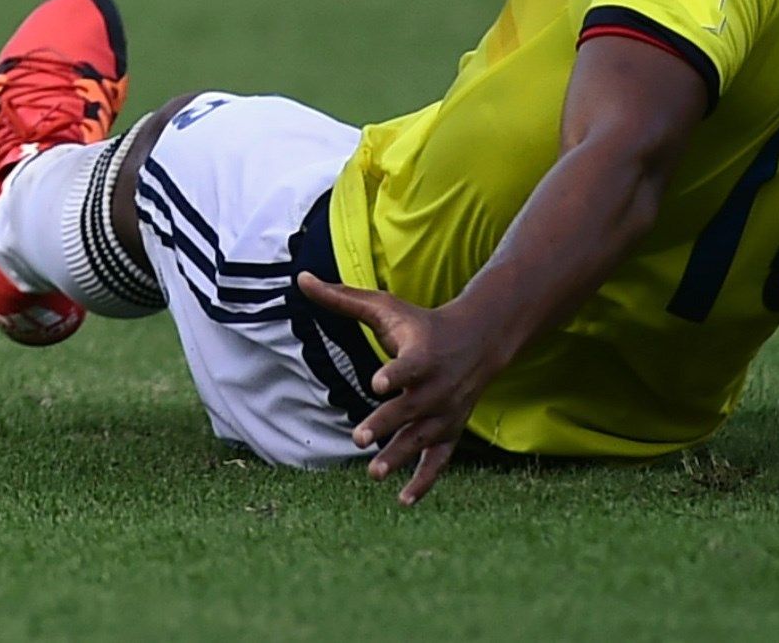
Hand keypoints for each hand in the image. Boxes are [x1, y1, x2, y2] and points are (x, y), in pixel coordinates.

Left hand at [296, 275, 500, 504]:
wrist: (478, 340)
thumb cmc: (422, 323)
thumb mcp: (385, 307)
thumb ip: (342, 298)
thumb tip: (301, 278)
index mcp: (422, 355)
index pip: (408, 366)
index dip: (394, 374)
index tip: (377, 383)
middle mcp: (436, 387)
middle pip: (409, 409)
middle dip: (384, 424)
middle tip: (356, 437)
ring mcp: (445, 413)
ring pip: (420, 439)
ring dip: (398, 456)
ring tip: (372, 472)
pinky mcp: (449, 432)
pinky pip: (438, 462)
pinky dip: (424, 482)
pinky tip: (403, 501)